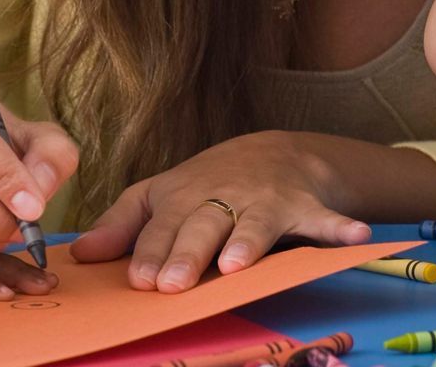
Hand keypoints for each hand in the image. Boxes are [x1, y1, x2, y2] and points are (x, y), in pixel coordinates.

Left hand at [68, 130, 370, 291]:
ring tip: (237, 265)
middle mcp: (221, 197)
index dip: (151, 252)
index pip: (161, 227)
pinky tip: (356, 237)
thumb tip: (79, 255)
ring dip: (248, 242)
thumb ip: (122, 224)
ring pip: (253, 224)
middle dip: (188, 253)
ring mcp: (264, 200)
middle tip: (175, 284)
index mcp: (182, 197)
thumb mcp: (160, 195)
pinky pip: (322, 219)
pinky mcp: (303, 205)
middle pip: (202, 226)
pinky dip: (339, 227)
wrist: (275, 151)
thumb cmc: (207, 184)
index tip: (141, 279)